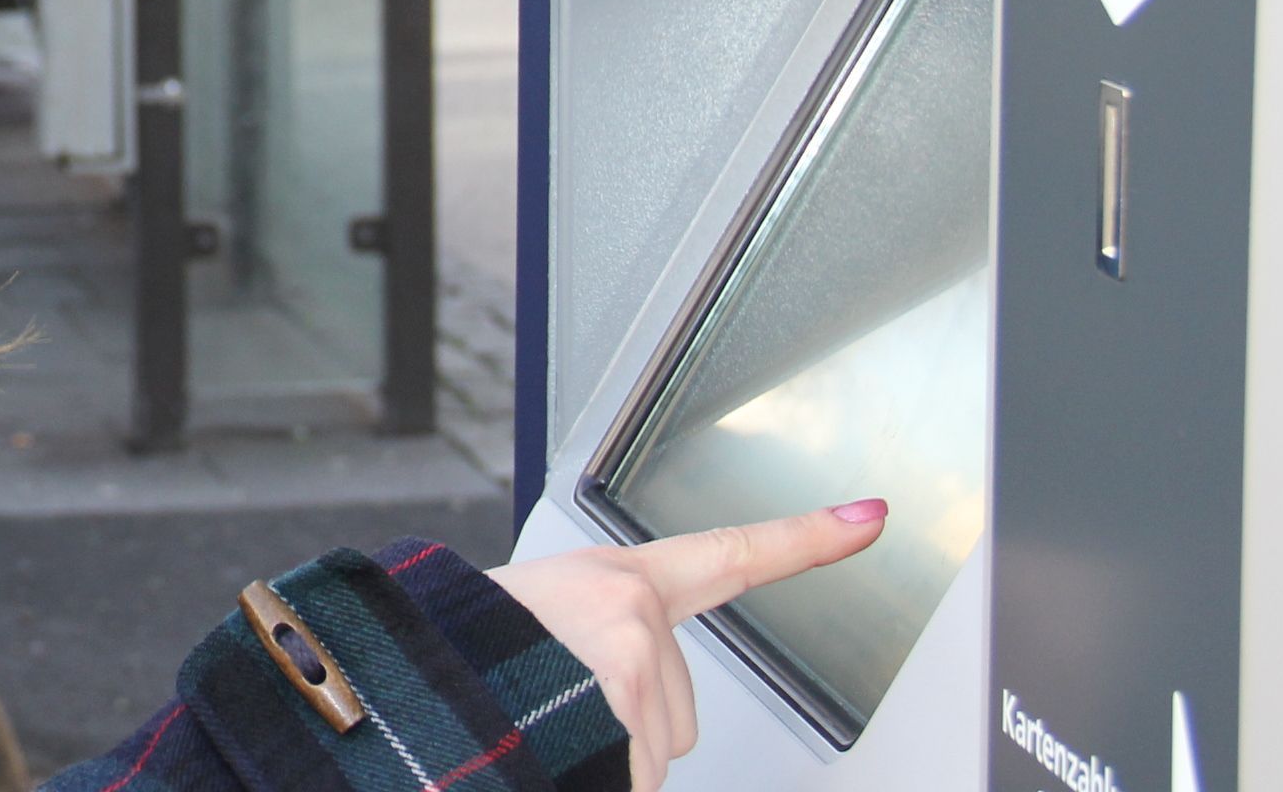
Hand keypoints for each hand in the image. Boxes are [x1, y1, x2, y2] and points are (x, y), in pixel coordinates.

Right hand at [485, 500, 887, 790]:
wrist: (413, 684)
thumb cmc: (463, 656)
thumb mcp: (534, 621)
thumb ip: (598, 639)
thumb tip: (614, 691)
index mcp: (616, 579)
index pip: (731, 554)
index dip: (807, 538)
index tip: (869, 517)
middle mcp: (634, 612)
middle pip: (679, 707)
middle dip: (628, 724)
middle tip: (560, 706)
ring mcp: (632, 663)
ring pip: (655, 749)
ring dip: (608, 755)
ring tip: (542, 724)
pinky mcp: (624, 712)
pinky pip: (634, 774)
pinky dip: (600, 775)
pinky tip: (554, 753)